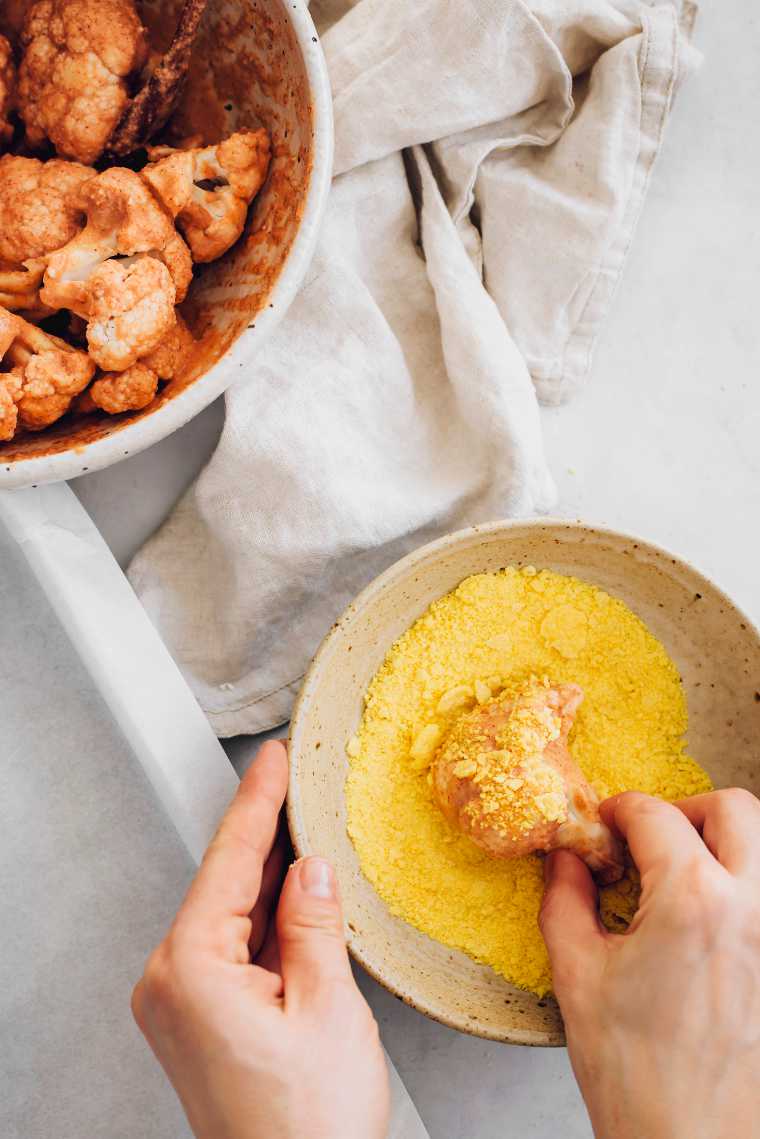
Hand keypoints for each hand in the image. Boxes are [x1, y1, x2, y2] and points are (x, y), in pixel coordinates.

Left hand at [132, 740, 388, 1138]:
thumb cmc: (308, 1128)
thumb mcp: (328, 1008)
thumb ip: (314, 925)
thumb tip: (311, 868)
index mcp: (191, 970)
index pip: (230, 860)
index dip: (257, 802)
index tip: (271, 759)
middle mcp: (172, 982)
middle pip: (227, 884)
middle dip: (267, 836)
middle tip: (297, 784)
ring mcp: (182, 1003)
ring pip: (234, 914)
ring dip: (273, 880)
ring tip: (309, 832)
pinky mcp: (202, 1019)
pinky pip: (236, 948)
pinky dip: (269, 921)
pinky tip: (299, 897)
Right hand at [540, 789, 759, 1138]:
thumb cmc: (638, 1075)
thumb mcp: (578, 976)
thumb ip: (565, 899)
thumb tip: (566, 860)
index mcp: (693, 899)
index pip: (655, 815)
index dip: (619, 811)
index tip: (604, 826)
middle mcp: (751, 907)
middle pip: (734, 808)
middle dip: (684, 810)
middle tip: (650, 839)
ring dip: (726, 840)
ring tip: (684, 871)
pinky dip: (745, 886)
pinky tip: (712, 916)